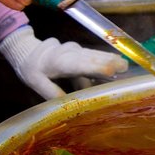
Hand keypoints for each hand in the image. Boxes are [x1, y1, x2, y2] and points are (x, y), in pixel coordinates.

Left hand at [0, 26, 128, 99]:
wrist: (29, 50)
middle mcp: (69, 53)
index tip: (111, 70)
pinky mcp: (80, 51)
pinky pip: (93, 57)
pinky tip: (116, 66)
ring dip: (109, 60)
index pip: (78, 65)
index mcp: (57, 61)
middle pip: (91, 58)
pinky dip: (103, 63)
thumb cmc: (31, 67)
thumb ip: (50, 91)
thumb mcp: (34, 81)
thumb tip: (67, 104)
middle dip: (108, 62)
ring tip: (124, 66)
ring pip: (94, 55)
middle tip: (125, 67)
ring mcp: (76, 50)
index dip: (95, 67)